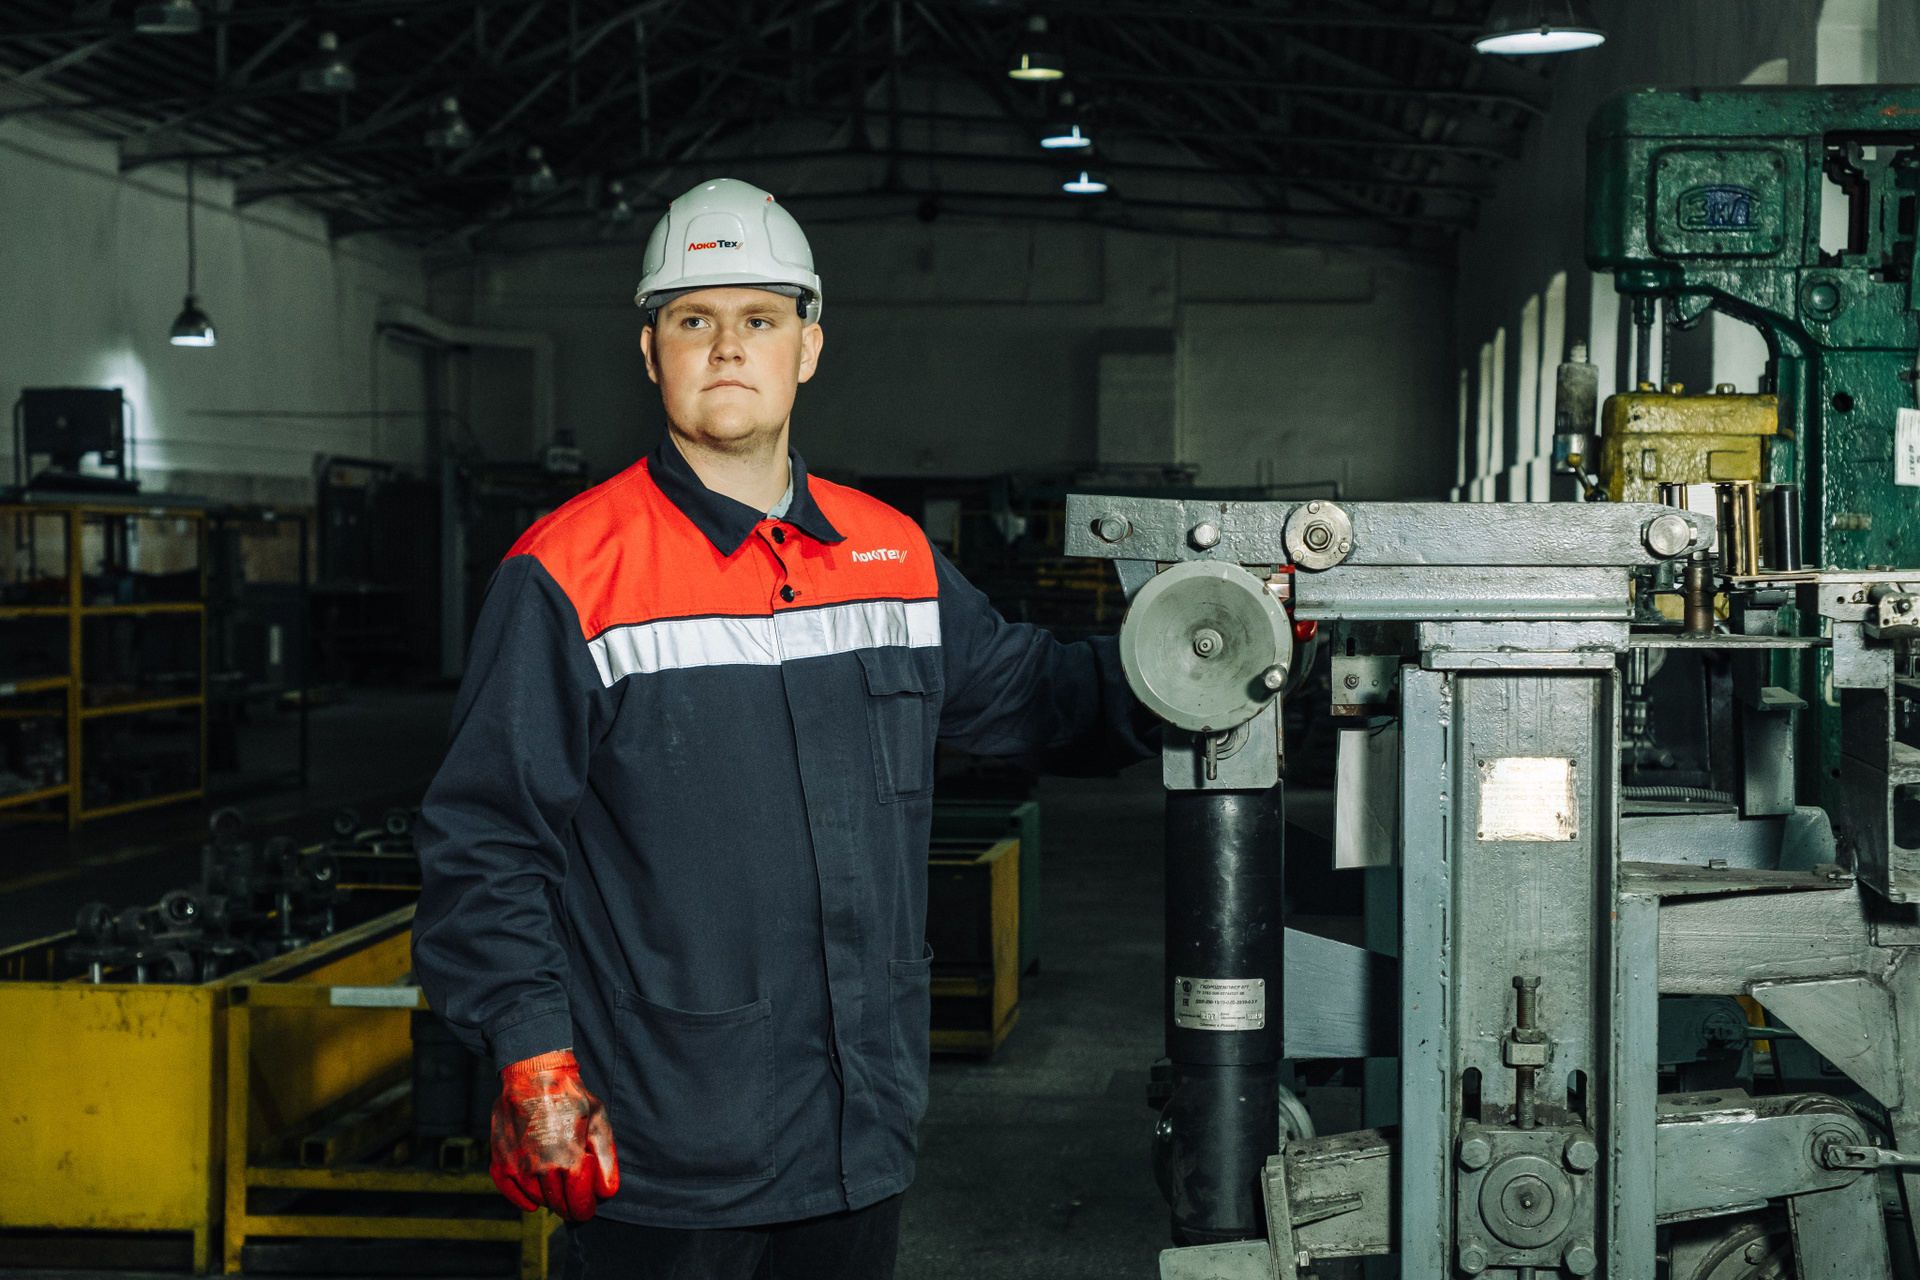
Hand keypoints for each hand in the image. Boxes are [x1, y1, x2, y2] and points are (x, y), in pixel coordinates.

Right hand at [489, 1050, 618, 1220]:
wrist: (534, 1076)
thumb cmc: (571, 1097)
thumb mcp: (599, 1122)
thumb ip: (605, 1160)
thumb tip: (606, 1192)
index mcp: (570, 1161)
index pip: (578, 1204)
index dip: (585, 1209)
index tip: (587, 1208)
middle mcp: (542, 1169)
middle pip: (558, 1205)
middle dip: (569, 1206)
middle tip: (574, 1200)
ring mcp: (519, 1168)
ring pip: (537, 1200)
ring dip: (549, 1199)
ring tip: (557, 1187)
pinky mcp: (501, 1162)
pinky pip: (512, 1194)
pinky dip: (524, 1200)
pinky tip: (533, 1199)